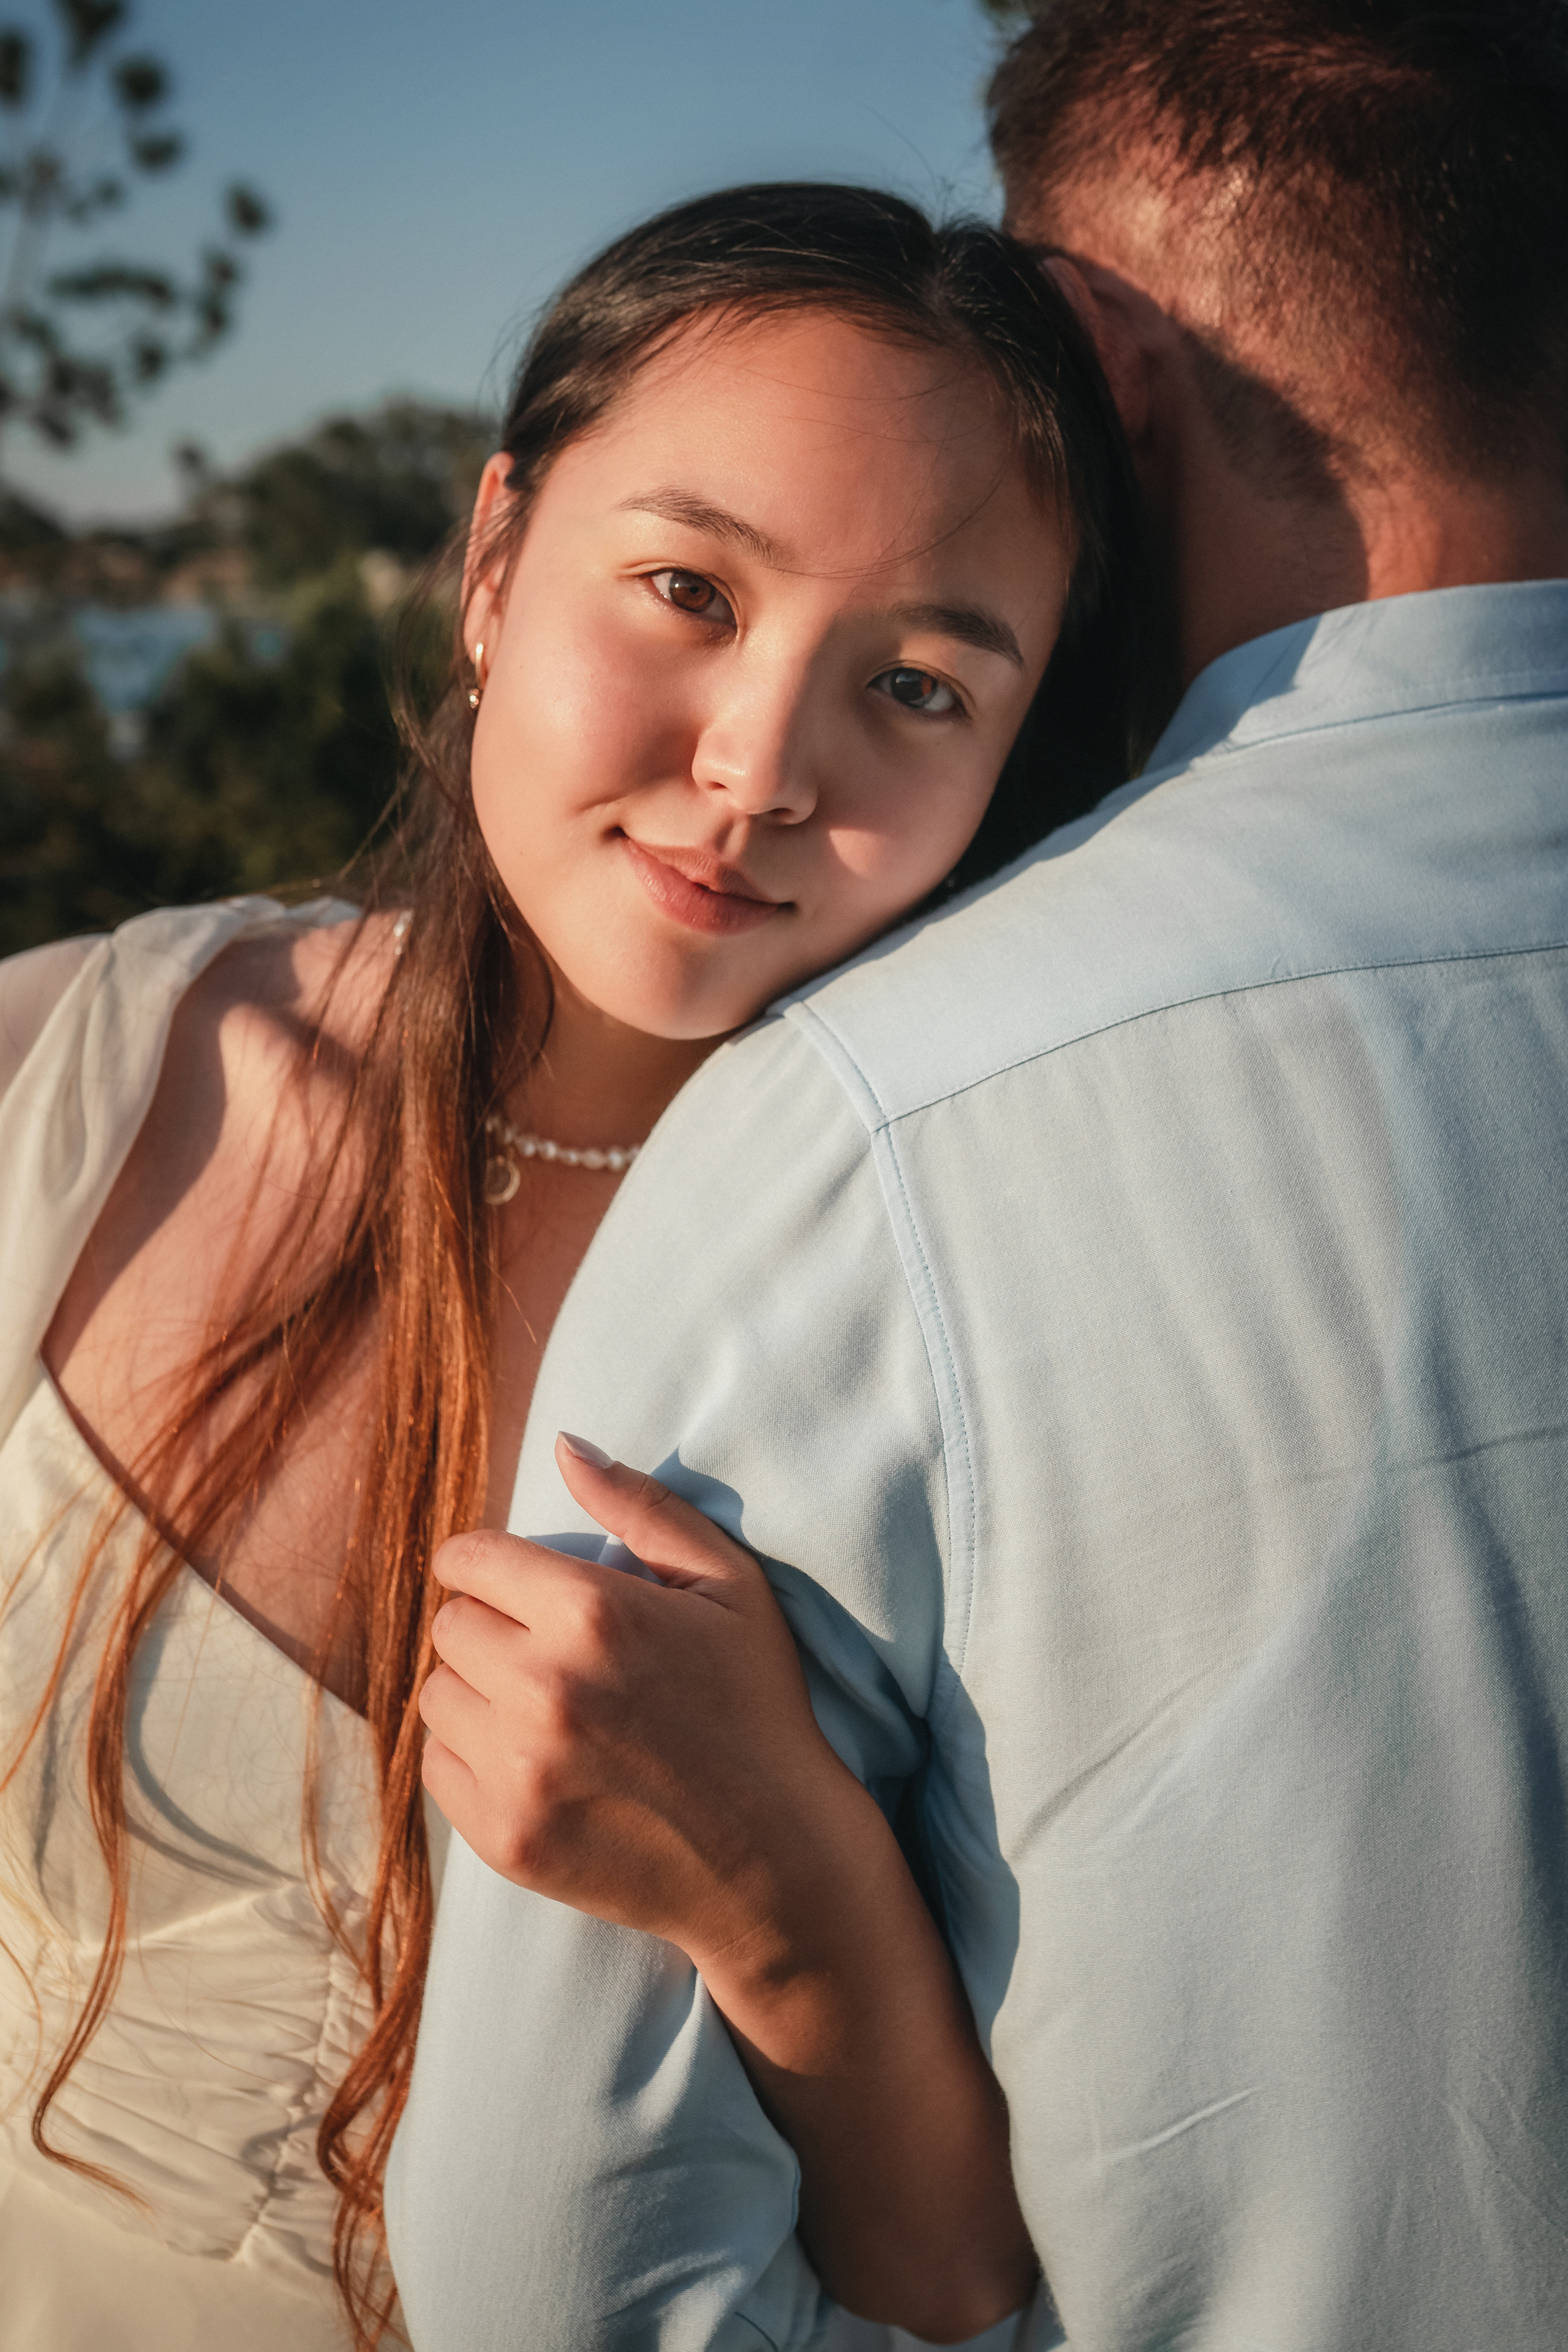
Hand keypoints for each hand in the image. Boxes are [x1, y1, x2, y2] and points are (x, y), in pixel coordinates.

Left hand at [420, 1435, 874, 1980]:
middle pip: (450, 1626)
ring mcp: (520, 1771)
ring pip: (436, 1696)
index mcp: (593, 1613)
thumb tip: (565, 1444)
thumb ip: (641, 1506)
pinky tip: (536, 1760)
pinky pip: (437, 1768)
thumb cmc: (756, 1706)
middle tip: (546, 1650)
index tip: (511, 1583)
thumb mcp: (727, 1586)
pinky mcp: (505, 1838)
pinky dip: (472, 1757)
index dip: (488, 1565)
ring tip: (541, 1706)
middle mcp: (544, 1689)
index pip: (470, 1559)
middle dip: (491, 1626)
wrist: (775, 1859)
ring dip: (477, 1691)